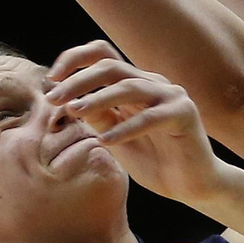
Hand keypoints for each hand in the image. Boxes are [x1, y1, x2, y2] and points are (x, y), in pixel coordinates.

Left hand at [47, 41, 225, 205]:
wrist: (192, 186)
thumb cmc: (154, 161)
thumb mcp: (115, 137)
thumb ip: (97, 117)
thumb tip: (67, 101)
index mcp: (135, 84)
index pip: (103, 56)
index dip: (75, 60)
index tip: (51, 79)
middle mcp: (153, 83)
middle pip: (111, 67)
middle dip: (78, 81)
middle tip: (53, 98)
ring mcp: (171, 96)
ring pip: (129, 86)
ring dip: (97, 98)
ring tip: (73, 112)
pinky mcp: (184, 114)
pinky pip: (150, 117)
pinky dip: (125, 128)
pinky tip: (105, 141)